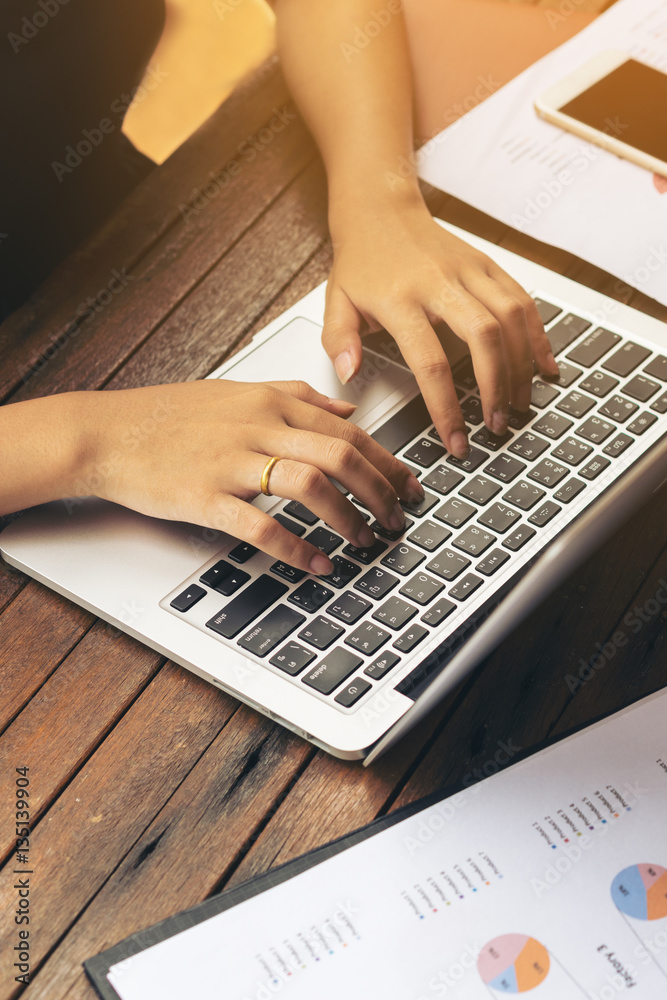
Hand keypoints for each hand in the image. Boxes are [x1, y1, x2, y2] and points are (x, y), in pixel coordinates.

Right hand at [79, 379, 422, 573]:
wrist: (106, 433)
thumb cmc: (168, 415)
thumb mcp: (237, 391)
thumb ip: (295, 396)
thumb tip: (347, 409)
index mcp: (268, 402)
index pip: (346, 429)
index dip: (386, 459)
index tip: (408, 484)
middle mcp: (256, 427)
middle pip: (340, 455)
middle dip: (380, 490)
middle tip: (398, 517)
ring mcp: (230, 462)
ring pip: (310, 483)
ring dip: (346, 516)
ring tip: (365, 540)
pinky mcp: (205, 497)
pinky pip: (260, 524)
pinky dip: (295, 548)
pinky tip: (317, 564)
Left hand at [323, 193, 558, 457]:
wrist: (380, 209)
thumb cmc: (360, 261)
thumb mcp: (335, 301)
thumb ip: (339, 341)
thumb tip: (349, 376)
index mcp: (400, 299)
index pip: (430, 362)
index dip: (446, 407)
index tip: (455, 440)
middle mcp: (439, 283)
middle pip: (484, 338)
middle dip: (495, 387)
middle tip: (496, 425)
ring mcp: (468, 270)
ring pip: (510, 318)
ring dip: (521, 367)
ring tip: (518, 404)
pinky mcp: (487, 263)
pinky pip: (522, 300)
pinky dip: (538, 335)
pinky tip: (544, 366)